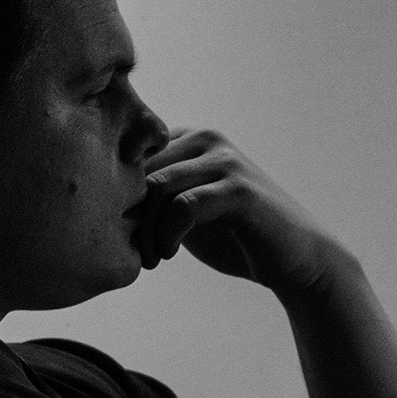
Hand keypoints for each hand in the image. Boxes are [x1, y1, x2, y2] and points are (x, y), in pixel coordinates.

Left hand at [131, 129, 342, 301]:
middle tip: (134, 252)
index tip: (120, 234)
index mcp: (190, 139)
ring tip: (150, 258)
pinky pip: (183, 205)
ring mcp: (224, 160)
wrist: (295, 259)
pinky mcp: (238, 188)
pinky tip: (167, 254)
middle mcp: (206, 139)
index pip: (131, 154)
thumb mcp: (186, 212)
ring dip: (146, 230)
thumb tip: (100, 200)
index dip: (116, 195)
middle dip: (128, 214)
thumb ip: (154, 199)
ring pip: (157, 186)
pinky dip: (166, 234)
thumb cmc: (236, 237)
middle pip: (139, 168)